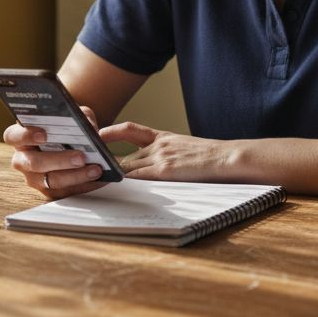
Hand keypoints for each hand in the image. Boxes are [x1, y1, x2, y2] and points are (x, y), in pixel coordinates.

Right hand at [3, 105, 105, 199]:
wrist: (70, 142)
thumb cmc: (64, 127)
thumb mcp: (70, 115)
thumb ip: (78, 115)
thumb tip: (88, 125)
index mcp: (20, 137)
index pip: (13, 136)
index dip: (25, 136)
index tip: (43, 135)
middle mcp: (23, 160)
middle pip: (34, 163)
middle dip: (59, 160)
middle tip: (80, 157)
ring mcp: (35, 178)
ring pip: (51, 181)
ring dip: (76, 176)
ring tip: (95, 169)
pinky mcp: (49, 191)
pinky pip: (66, 192)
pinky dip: (85, 185)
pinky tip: (99, 179)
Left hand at [99, 122, 233, 181]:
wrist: (227, 157)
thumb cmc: (214, 157)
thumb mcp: (188, 149)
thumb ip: (172, 154)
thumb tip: (164, 166)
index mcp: (165, 137)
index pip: (132, 130)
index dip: (113, 132)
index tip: (99, 135)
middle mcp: (159, 145)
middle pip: (126, 155)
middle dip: (108, 163)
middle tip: (91, 168)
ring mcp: (160, 157)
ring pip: (128, 167)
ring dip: (113, 175)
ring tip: (96, 181)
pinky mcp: (164, 170)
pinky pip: (137, 177)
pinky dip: (123, 182)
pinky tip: (114, 186)